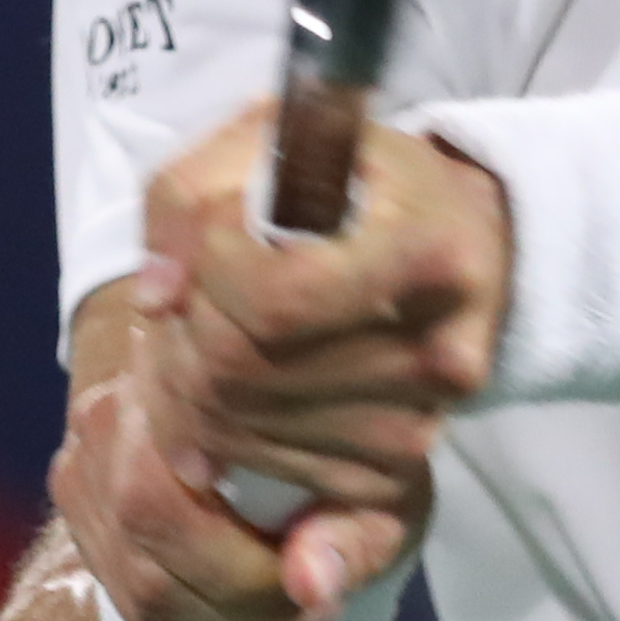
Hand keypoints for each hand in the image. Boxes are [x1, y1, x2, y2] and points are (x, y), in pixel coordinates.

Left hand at [52, 104, 509, 620]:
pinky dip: (221, 445)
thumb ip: (188, 200)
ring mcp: (423, 420)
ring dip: (183, 396)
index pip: (270, 299)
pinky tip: (218, 400)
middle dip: (174, 344)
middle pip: (243, 374)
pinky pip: (275, 482)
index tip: (197, 253)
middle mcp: (436, 349)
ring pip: (245, 434)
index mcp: (422, 251)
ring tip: (191, 345)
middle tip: (170, 311)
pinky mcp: (402, 473)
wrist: (465, 240)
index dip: (204, 280)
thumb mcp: (269, 138)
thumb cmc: (354, 179)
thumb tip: (154, 300)